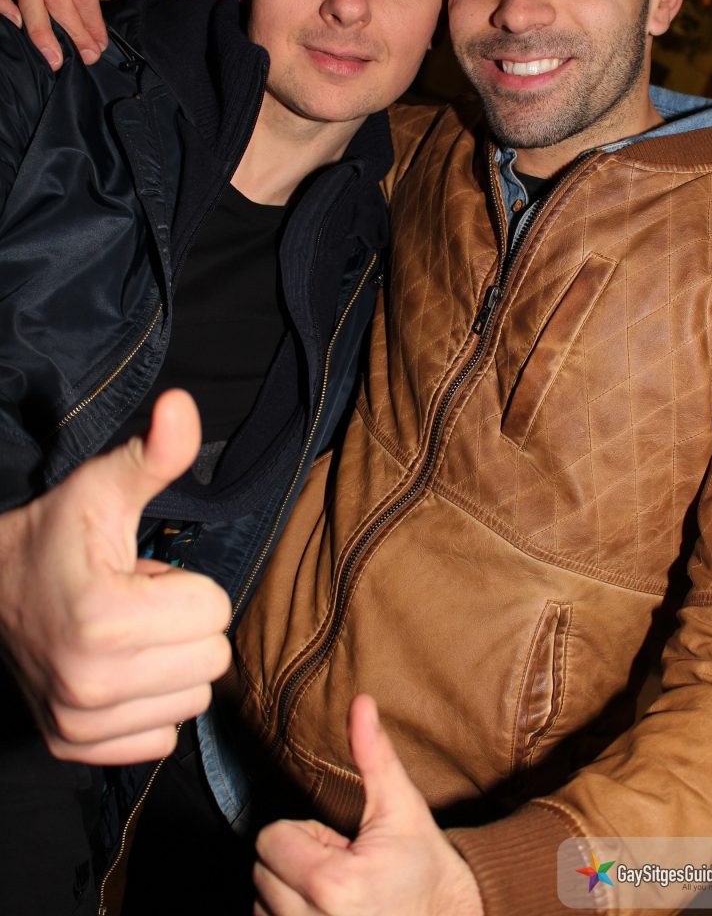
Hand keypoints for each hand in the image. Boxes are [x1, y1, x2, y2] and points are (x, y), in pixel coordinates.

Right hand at [0, 389, 230, 763]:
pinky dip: (150, 704)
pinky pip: (162, 735)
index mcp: (103, 620)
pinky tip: (115, 669)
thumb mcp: (103, 486)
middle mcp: (88, 684)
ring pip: (192, 700)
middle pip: (211, 660)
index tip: (143, 576)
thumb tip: (183, 404)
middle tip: (136, 604)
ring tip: (123, 634)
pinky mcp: (75, 747)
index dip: (187, 585)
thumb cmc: (57, 533)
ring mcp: (78, 723)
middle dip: (185, 625)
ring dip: (169, 665)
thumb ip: (154, 454)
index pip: (216, 612)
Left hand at [254, 695, 482, 915]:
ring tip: (336, 892)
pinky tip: (327, 911)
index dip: (303, 833)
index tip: (338, 843)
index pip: (271, 840)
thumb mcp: (400, 806)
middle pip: (261, 873)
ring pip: (262, 904)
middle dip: (294, 861)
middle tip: (340, 865)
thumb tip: (360, 702)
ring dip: (288, 893)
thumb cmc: (425, 865)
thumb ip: (373, 754)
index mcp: (332, 884)